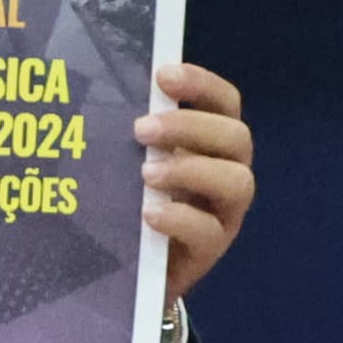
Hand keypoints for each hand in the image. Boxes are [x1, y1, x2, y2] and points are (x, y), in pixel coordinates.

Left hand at [135, 63, 254, 301]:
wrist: (135, 267)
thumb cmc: (135, 202)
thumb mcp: (134, 162)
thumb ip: (135, 135)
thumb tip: (106, 92)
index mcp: (211, 142)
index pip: (224, 102)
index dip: (201, 84)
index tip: (163, 76)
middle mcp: (228, 171)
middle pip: (235, 137)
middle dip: (189, 127)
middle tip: (140, 129)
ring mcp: (225, 212)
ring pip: (236, 182)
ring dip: (190, 170)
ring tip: (146, 174)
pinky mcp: (211, 249)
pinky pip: (209, 230)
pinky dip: (179, 218)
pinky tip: (148, 214)